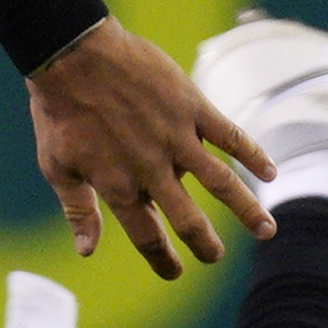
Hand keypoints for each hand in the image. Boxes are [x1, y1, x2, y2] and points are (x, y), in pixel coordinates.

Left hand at [25, 21, 276, 279]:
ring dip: (246, 209)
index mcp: (118, 188)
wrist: (72, 54)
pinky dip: (253, 154)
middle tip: (215, 257)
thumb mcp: (56, 166)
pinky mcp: (191, 107)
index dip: (161, 259)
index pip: (146, 235)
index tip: (173, 273)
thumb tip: (87, 251)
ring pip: (220, 183)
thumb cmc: (59, 111)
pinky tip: (271, 172)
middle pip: (187, 219)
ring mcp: (176, 138)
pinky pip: (230, 135)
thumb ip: (78, 210)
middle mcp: (152, 169)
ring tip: (267, 231)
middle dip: (204, 243)